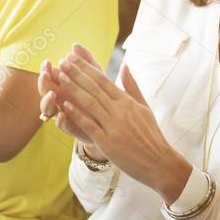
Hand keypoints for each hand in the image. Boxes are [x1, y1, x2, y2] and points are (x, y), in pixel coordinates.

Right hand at [38, 46, 97, 153]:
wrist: (112, 122)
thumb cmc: (101, 96)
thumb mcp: (96, 76)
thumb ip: (87, 62)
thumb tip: (75, 45)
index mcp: (63, 87)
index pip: (50, 76)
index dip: (46, 69)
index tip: (47, 61)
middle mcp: (60, 100)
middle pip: (46, 91)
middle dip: (43, 83)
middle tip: (45, 75)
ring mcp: (65, 114)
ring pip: (49, 109)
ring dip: (48, 101)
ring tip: (52, 94)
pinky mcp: (73, 128)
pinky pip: (63, 126)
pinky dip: (61, 121)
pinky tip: (61, 115)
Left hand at [53, 46, 191, 202]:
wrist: (159, 162)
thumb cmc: (151, 135)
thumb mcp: (144, 107)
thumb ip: (132, 86)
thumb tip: (124, 66)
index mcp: (127, 101)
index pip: (103, 80)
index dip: (87, 68)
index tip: (74, 57)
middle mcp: (120, 110)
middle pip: (95, 88)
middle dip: (77, 73)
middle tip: (63, 61)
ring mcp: (113, 126)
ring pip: (90, 103)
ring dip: (74, 89)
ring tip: (60, 77)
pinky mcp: (108, 142)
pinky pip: (90, 125)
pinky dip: (77, 114)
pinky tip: (65, 105)